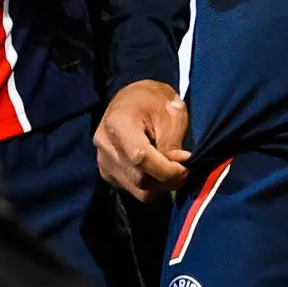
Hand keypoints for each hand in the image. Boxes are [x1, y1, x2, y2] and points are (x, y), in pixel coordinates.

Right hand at [95, 80, 191, 200]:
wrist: (134, 97)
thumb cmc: (155, 101)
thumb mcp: (171, 113)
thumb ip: (172, 144)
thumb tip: (176, 170)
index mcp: (118, 123)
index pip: (140, 158)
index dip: (166, 170)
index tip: (184, 168)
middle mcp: (105, 144)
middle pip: (138, 178)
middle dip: (166, 180)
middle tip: (183, 170)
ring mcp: (103, 159)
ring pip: (135, 189)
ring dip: (159, 187)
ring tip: (171, 172)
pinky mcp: (106, 170)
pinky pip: (130, 188)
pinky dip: (148, 186)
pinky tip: (156, 171)